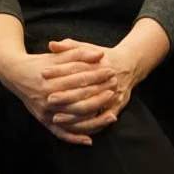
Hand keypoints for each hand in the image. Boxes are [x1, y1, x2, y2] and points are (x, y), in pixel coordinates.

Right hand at [0, 44, 118, 144]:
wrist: (15, 74)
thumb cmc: (38, 63)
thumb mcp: (56, 56)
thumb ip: (77, 54)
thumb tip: (99, 55)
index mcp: (50, 81)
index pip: (78, 79)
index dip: (97, 75)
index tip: (112, 71)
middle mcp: (47, 98)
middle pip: (78, 100)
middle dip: (99, 96)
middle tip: (115, 90)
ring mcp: (44, 112)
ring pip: (73, 120)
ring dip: (94, 120)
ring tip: (111, 116)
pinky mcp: (43, 120)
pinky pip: (60, 133)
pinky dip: (74, 138)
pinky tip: (89, 140)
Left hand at [47, 21, 171, 133]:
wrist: (129, 65)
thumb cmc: (102, 57)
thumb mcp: (87, 48)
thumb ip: (69, 47)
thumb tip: (51, 44)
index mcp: (98, 64)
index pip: (76, 67)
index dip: (59, 70)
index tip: (43, 73)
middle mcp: (107, 81)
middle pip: (84, 91)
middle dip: (65, 97)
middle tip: (48, 100)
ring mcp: (113, 96)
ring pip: (91, 109)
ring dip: (73, 116)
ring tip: (55, 118)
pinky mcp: (117, 107)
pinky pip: (100, 122)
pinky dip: (86, 126)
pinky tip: (71, 128)